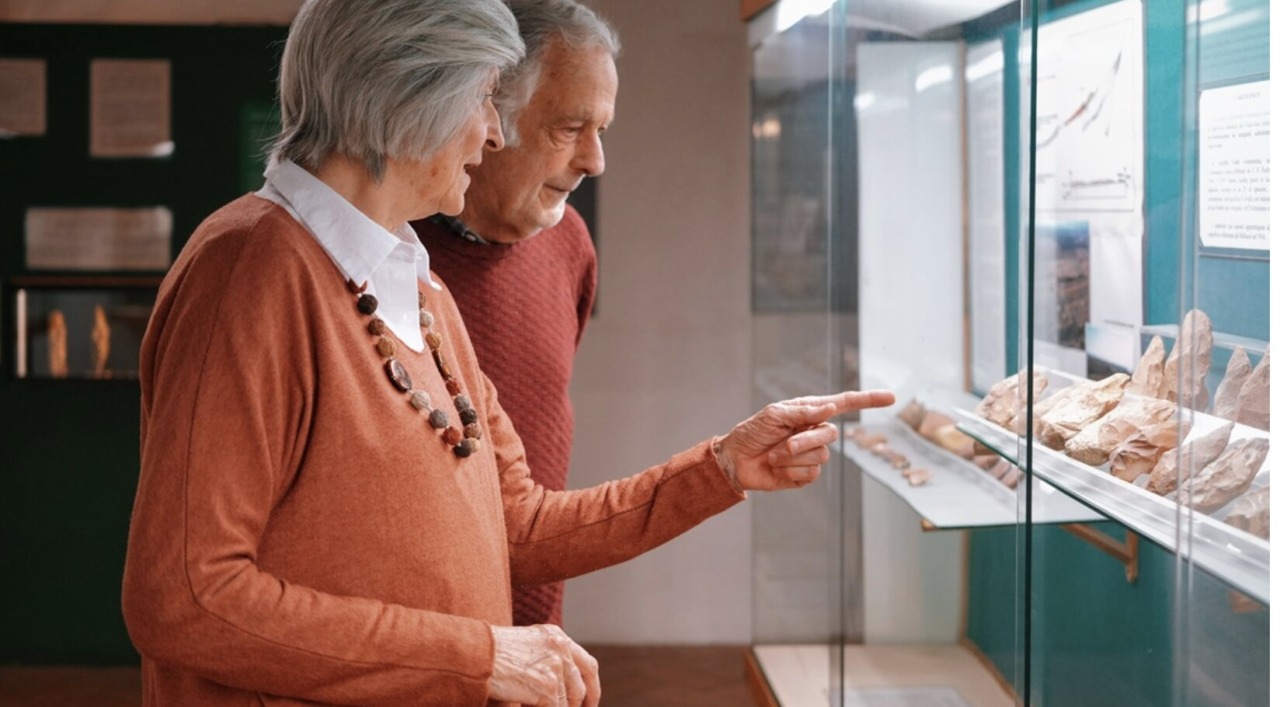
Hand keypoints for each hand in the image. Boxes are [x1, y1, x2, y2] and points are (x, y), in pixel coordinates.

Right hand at [487, 624, 599, 706]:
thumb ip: (545, 661)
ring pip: (569, 703)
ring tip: (540, 706)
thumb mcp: (524, 648)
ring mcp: (555, 665)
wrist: (472, 653)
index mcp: (556, 636)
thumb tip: (559, 690)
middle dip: (579, 706)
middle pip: (581, 686)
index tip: (589, 704)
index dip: (592, 688)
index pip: (587, 665)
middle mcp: (560, 647)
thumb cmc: (488, 654)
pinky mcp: (546, 685)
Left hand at [715, 390, 894, 491]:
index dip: (868, 401)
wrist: (736, 460)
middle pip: (831, 435)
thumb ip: (802, 412)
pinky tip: (778, 468)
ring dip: (793, 457)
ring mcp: (812, 454)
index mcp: (810, 412)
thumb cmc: (753, 432)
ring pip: (821, 456)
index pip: (844, 404)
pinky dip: (791, 471)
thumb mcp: (774, 415)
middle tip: (783, 444)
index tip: (891, 398)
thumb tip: (830, 407)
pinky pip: (810, 474)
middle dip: (806, 440)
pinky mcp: (805, 475)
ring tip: (774, 456)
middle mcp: (815, 432)